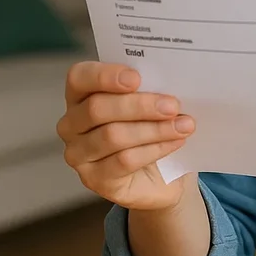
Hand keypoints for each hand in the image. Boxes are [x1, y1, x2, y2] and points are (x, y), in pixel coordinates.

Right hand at [56, 61, 195, 210]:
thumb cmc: (154, 127)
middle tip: (173, 106)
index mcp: (81, 95)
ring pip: (112, 136)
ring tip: (184, 126)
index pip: (79, 77)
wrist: (163, 174)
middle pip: (97, 108)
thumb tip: (169, 80)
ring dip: (154, 129)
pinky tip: (175, 143)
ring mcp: (78, 154)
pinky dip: (154, 149)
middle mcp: (71, 124)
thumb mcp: (152, 103)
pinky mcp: (94, 179)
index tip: (136, 78)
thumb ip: (151, 88)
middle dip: (140, 105)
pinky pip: (124, 161)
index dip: (104, 76)